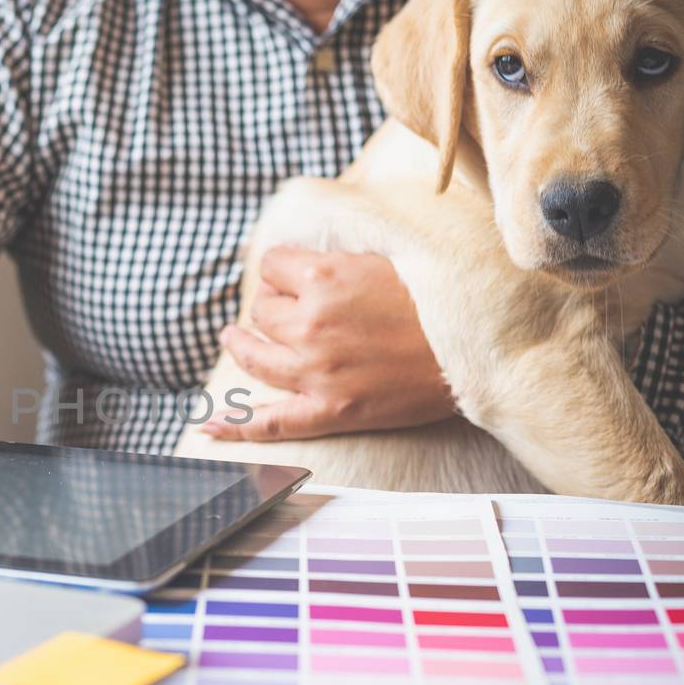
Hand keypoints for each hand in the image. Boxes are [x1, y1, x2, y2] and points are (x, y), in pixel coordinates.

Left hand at [200, 247, 452, 440]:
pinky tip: (205, 426)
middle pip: (262, 310)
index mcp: (323, 281)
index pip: (271, 266)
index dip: (282, 268)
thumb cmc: (438, 301)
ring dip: (242, 344)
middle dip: (271, 303)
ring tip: (236, 338)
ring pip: (254, 354)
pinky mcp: (328, 411)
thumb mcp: (385, 258)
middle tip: (287, 305)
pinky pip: (269, 422)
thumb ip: (337, 261)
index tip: (294, 273)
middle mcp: (310, 326)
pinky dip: (234, 426)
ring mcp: (315, 372)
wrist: (478, 352)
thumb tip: (301, 261)